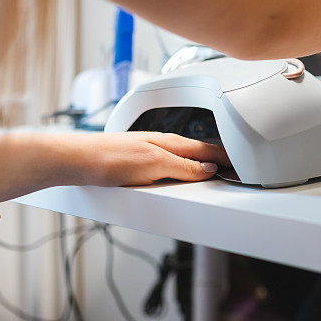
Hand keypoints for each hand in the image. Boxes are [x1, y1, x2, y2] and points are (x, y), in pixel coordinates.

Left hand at [68, 132, 230, 186]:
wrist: (78, 160)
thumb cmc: (111, 158)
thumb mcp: (155, 165)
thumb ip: (184, 168)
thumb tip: (208, 169)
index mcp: (171, 143)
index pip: (207, 151)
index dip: (225, 159)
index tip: (241, 167)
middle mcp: (162, 145)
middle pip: (197, 154)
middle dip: (217, 161)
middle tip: (234, 171)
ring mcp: (150, 153)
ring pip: (183, 159)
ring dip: (200, 166)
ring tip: (214, 174)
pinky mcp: (138, 164)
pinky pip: (169, 166)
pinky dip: (183, 170)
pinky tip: (181, 177)